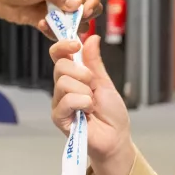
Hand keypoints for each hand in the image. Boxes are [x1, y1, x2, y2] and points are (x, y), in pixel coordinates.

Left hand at [0, 0, 101, 31]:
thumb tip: (77, 4)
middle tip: (71, 22)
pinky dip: (55, 33)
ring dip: (67, 27)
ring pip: (78, 22)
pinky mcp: (51, 20)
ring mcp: (60, 8)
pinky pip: (62, 31)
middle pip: (90, 7)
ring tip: (49, 22)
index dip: (93, 0)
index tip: (84, 12)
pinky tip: (40, 25)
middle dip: (83, 16)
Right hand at [50, 35, 134, 174]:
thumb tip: (92, 37)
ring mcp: (59, 102)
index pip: (58, 54)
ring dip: (84, 92)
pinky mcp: (58, 117)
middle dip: (82, 73)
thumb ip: (95, 62)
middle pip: (60, 65)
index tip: (75, 44)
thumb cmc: (111, 113)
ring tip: (92, 104)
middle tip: (92, 86)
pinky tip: (88, 112)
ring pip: (63, 82)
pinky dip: (82, 103)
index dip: (63, 45)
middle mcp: (63, 87)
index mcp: (73, 76)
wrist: (115, 138)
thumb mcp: (105, 82)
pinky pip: (66, 100)